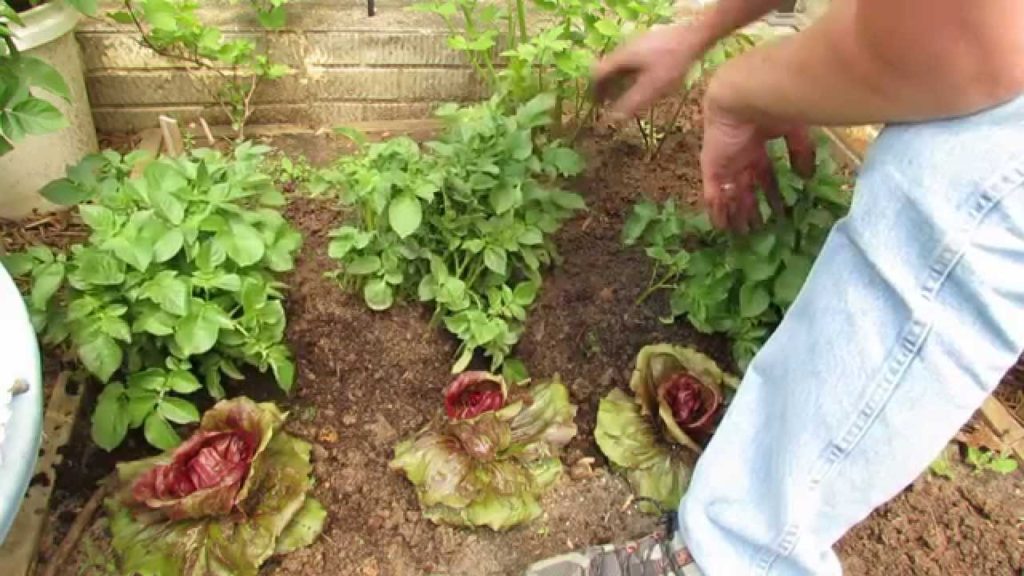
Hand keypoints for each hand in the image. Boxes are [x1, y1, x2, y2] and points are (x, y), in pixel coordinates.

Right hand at [593, 23, 709, 119]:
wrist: (695, 36)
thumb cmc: (672, 63)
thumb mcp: (652, 88)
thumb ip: (632, 103)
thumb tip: (613, 119)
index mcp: (621, 58)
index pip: (597, 75)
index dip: (595, 92)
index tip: (597, 105)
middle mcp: (625, 48)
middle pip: (607, 69)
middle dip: (606, 87)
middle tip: (608, 103)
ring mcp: (637, 43)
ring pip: (620, 65)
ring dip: (618, 81)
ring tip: (624, 96)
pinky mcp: (649, 43)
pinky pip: (632, 61)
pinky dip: (630, 74)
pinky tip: (642, 83)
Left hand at [700, 84, 815, 232]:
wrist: (744, 95)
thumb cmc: (772, 106)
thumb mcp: (795, 131)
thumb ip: (801, 152)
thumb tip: (808, 176)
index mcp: (758, 145)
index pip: (763, 174)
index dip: (770, 192)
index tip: (779, 210)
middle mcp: (739, 156)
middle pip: (746, 188)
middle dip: (752, 208)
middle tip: (759, 229)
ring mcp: (725, 163)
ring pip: (730, 195)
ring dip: (737, 214)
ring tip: (742, 235)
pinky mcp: (712, 169)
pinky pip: (713, 195)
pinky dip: (718, 212)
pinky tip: (722, 229)